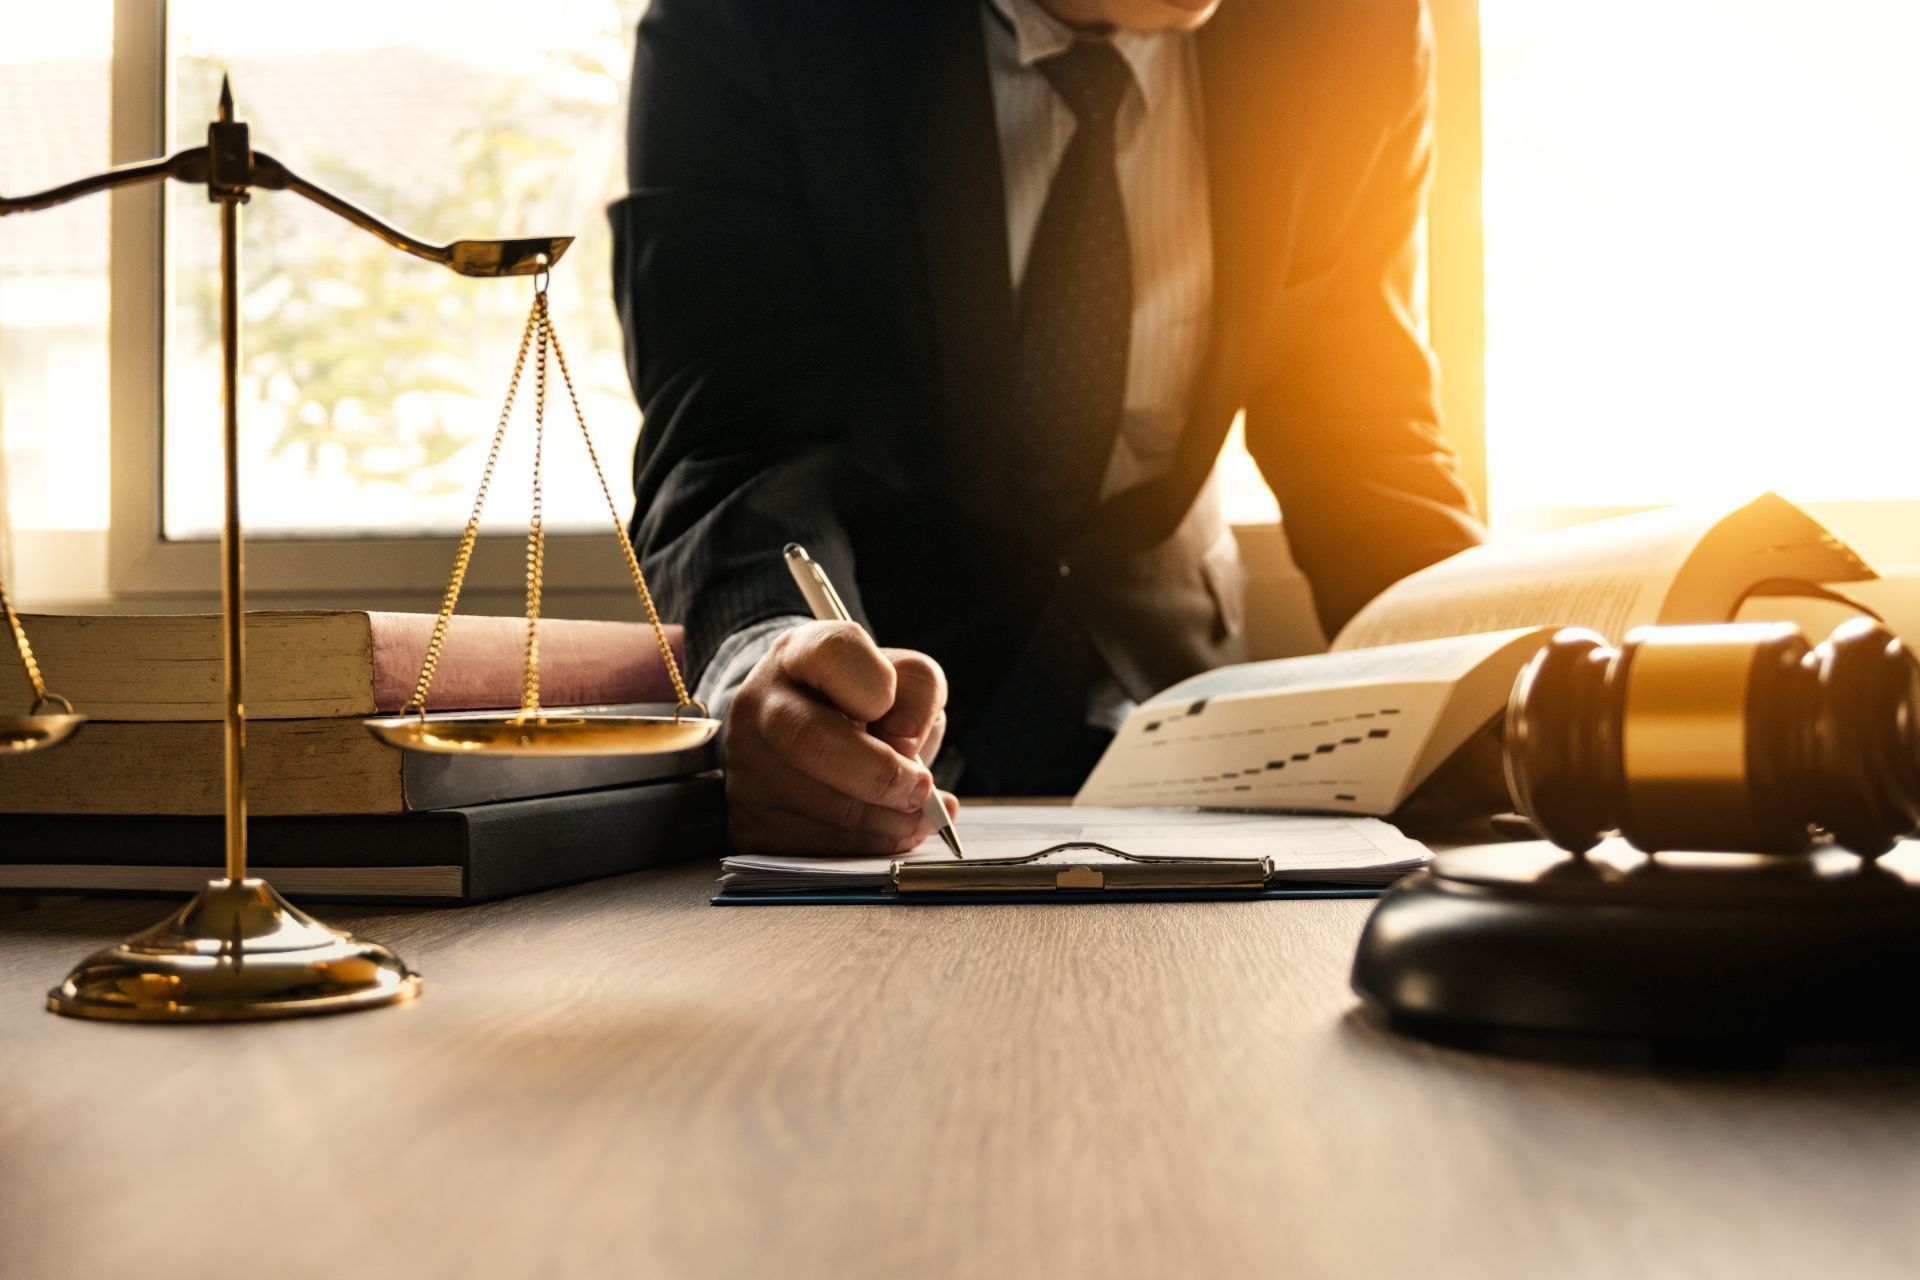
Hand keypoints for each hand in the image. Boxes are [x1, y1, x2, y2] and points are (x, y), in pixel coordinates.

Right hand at [725, 621, 960, 854]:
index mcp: (799, 653)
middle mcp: (760, 703)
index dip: (878, 687)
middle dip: (880, 775)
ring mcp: (746, 764)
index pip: (834, 652)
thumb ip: (917, 696)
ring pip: (819, 803)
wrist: (802, 733)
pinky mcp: (748, 818)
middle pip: (811, 740)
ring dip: (883, 821)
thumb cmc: (858, 702)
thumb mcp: (899, 677)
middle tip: (922, 790)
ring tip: (919, 816)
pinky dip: (863, 847)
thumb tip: (909, 759)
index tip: (895, 711)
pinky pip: (811, 846)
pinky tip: (888, 835)